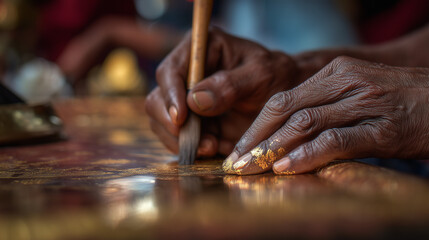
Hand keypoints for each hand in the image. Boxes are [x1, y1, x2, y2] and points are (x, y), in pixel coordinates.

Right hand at [145, 28, 301, 156]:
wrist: (285, 101)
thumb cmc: (277, 78)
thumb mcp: (262, 76)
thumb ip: (230, 85)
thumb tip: (194, 100)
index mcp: (201, 49)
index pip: (170, 71)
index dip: (170, 95)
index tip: (181, 118)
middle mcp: (187, 73)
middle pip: (158, 100)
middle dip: (173, 124)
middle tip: (199, 141)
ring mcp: (186, 100)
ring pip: (163, 123)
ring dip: (182, 140)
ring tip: (212, 147)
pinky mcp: (192, 121)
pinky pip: (177, 138)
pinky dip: (191, 148)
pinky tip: (214, 149)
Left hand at [223, 56, 428, 174]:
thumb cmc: (400, 102)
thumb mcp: (356, 94)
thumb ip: (323, 108)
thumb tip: (285, 136)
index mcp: (335, 73)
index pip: (282, 99)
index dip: (256, 126)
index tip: (239, 149)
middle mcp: (346, 82)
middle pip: (285, 109)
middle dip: (256, 139)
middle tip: (236, 164)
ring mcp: (365, 103)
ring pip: (305, 123)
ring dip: (273, 148)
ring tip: (252, 169)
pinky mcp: (383, 128)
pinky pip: (336, 140)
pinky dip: (308, 154)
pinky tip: (287, 167)